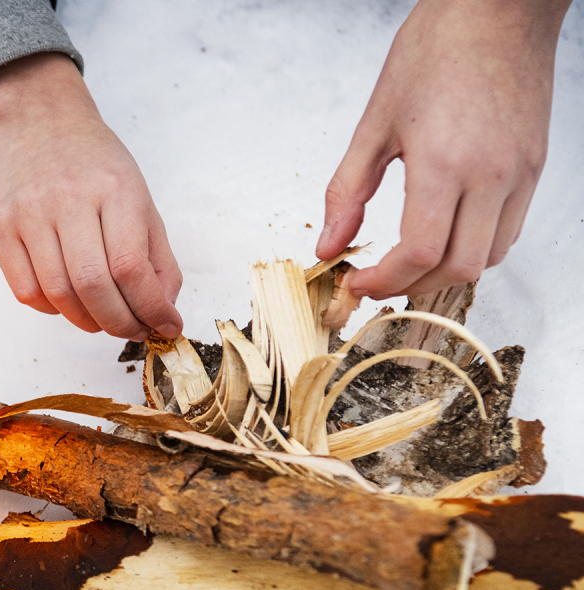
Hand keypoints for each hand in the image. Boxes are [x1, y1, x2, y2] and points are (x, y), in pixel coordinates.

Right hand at [0, 53, 182, 340]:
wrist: (36, 119)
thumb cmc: (93, 163)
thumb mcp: (138, 196)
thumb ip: (156, 256)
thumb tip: (163, 311)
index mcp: (114, 189)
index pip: (131, 266)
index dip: (151, 308)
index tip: (164, 325)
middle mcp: (67, 199)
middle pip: (93, 286)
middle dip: (120, 323)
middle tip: (133, 331)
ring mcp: (27, 214)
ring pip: (58, 295)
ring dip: (87, 321)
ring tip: (103, 320)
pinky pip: (26, 291)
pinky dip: (52, 309)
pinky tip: (68, 301)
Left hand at [316, 0, 570, 299]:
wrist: (499, 8)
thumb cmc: (438, 49)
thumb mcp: (375, 122)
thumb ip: (348, 192)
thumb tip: (329, 246)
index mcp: (444, 163)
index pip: (419, 252)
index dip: (383, 281)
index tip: (356, 283)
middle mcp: (491, 175)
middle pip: (458, 268)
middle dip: (411, 285)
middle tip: (377, 279)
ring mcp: (520, 173)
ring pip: (489, 257)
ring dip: (445, 271)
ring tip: (408, 261)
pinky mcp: (535, 166)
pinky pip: (508, 230)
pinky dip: (474, 247)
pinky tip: (444, 234)